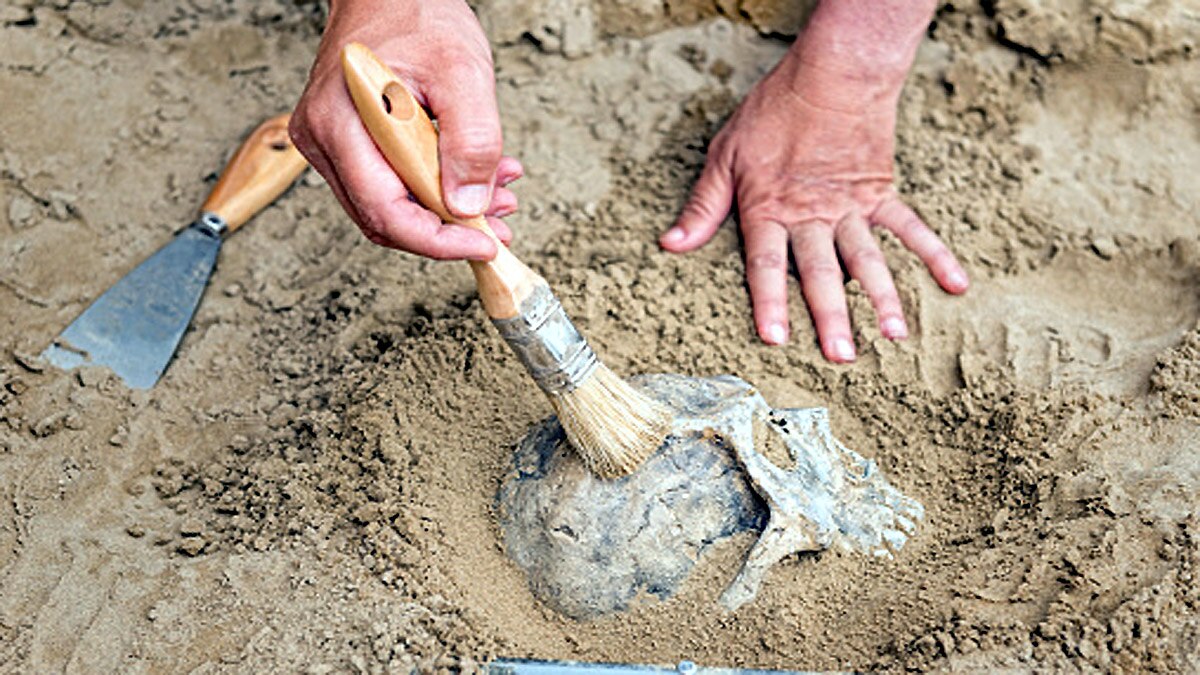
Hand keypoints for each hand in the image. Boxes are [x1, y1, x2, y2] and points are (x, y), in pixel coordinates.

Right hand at [290, 0, 520, 259]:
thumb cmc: (419, 17)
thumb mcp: (463, 73)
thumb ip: (472, 140)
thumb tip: (468, 206)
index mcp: (341, 122)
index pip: (384, 212)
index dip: (437, 241)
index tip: (483, 244)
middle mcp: (323, 139)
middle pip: (385, 218)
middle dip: (446, 231)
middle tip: (497, 226)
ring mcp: (331, 144)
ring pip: (390, 207)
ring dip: (446, 213)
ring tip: (497, 197)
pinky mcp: (348, 145)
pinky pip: (391, 185)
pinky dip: (436, 190)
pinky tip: (474, 179)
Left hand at [660, 27, 967, 361]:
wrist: (832, 74)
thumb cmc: (773, 113)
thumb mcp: (725, 155)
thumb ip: (704, 205)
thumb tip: (672, 244)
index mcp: (769, 209)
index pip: (768, 263)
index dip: (770, 301)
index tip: (775, 338)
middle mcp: (812, 215)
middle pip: (823, 271)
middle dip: (832, 316)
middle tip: (841, 357)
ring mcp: (851, 206)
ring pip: (868, 258)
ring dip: (882, 298)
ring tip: (894, 336)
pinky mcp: (880, 194)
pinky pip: (911, 228)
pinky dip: (934, 254)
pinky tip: (955, 284)